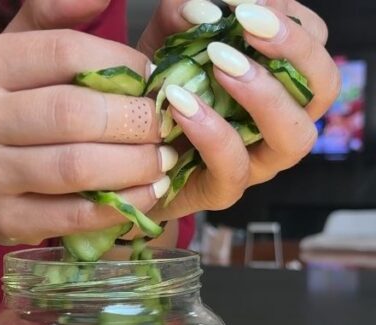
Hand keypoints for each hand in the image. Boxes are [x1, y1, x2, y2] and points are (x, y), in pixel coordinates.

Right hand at [0, 29, 169, 251]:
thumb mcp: (14, 51)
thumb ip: (53, 15)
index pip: (65, 53)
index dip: (122, 64)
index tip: (151, 77)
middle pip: (74, 114)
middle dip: (135, 119)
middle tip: (166, 124)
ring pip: (78, 168)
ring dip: (136, 164)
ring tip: (163, 158)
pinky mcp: (4, 220)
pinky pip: (76, 214)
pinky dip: (122, 204)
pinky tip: (146, 192)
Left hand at [137, 0, 337, 221]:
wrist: (118, 156)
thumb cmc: (152, 94)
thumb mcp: (163, 44)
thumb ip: (183, 17)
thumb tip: (207, 8)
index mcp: (279, 80)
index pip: (314, 44)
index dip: (290, 21)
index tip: (248, 6)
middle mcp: (280, 121)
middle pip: (323, 87)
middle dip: (295, 50)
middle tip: (247, 23)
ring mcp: (257, 160)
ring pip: (294, 136)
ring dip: (263, 95)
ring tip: (220, 65)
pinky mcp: (223, 190)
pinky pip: (233, 167)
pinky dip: (211, 132)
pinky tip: (181, 105)